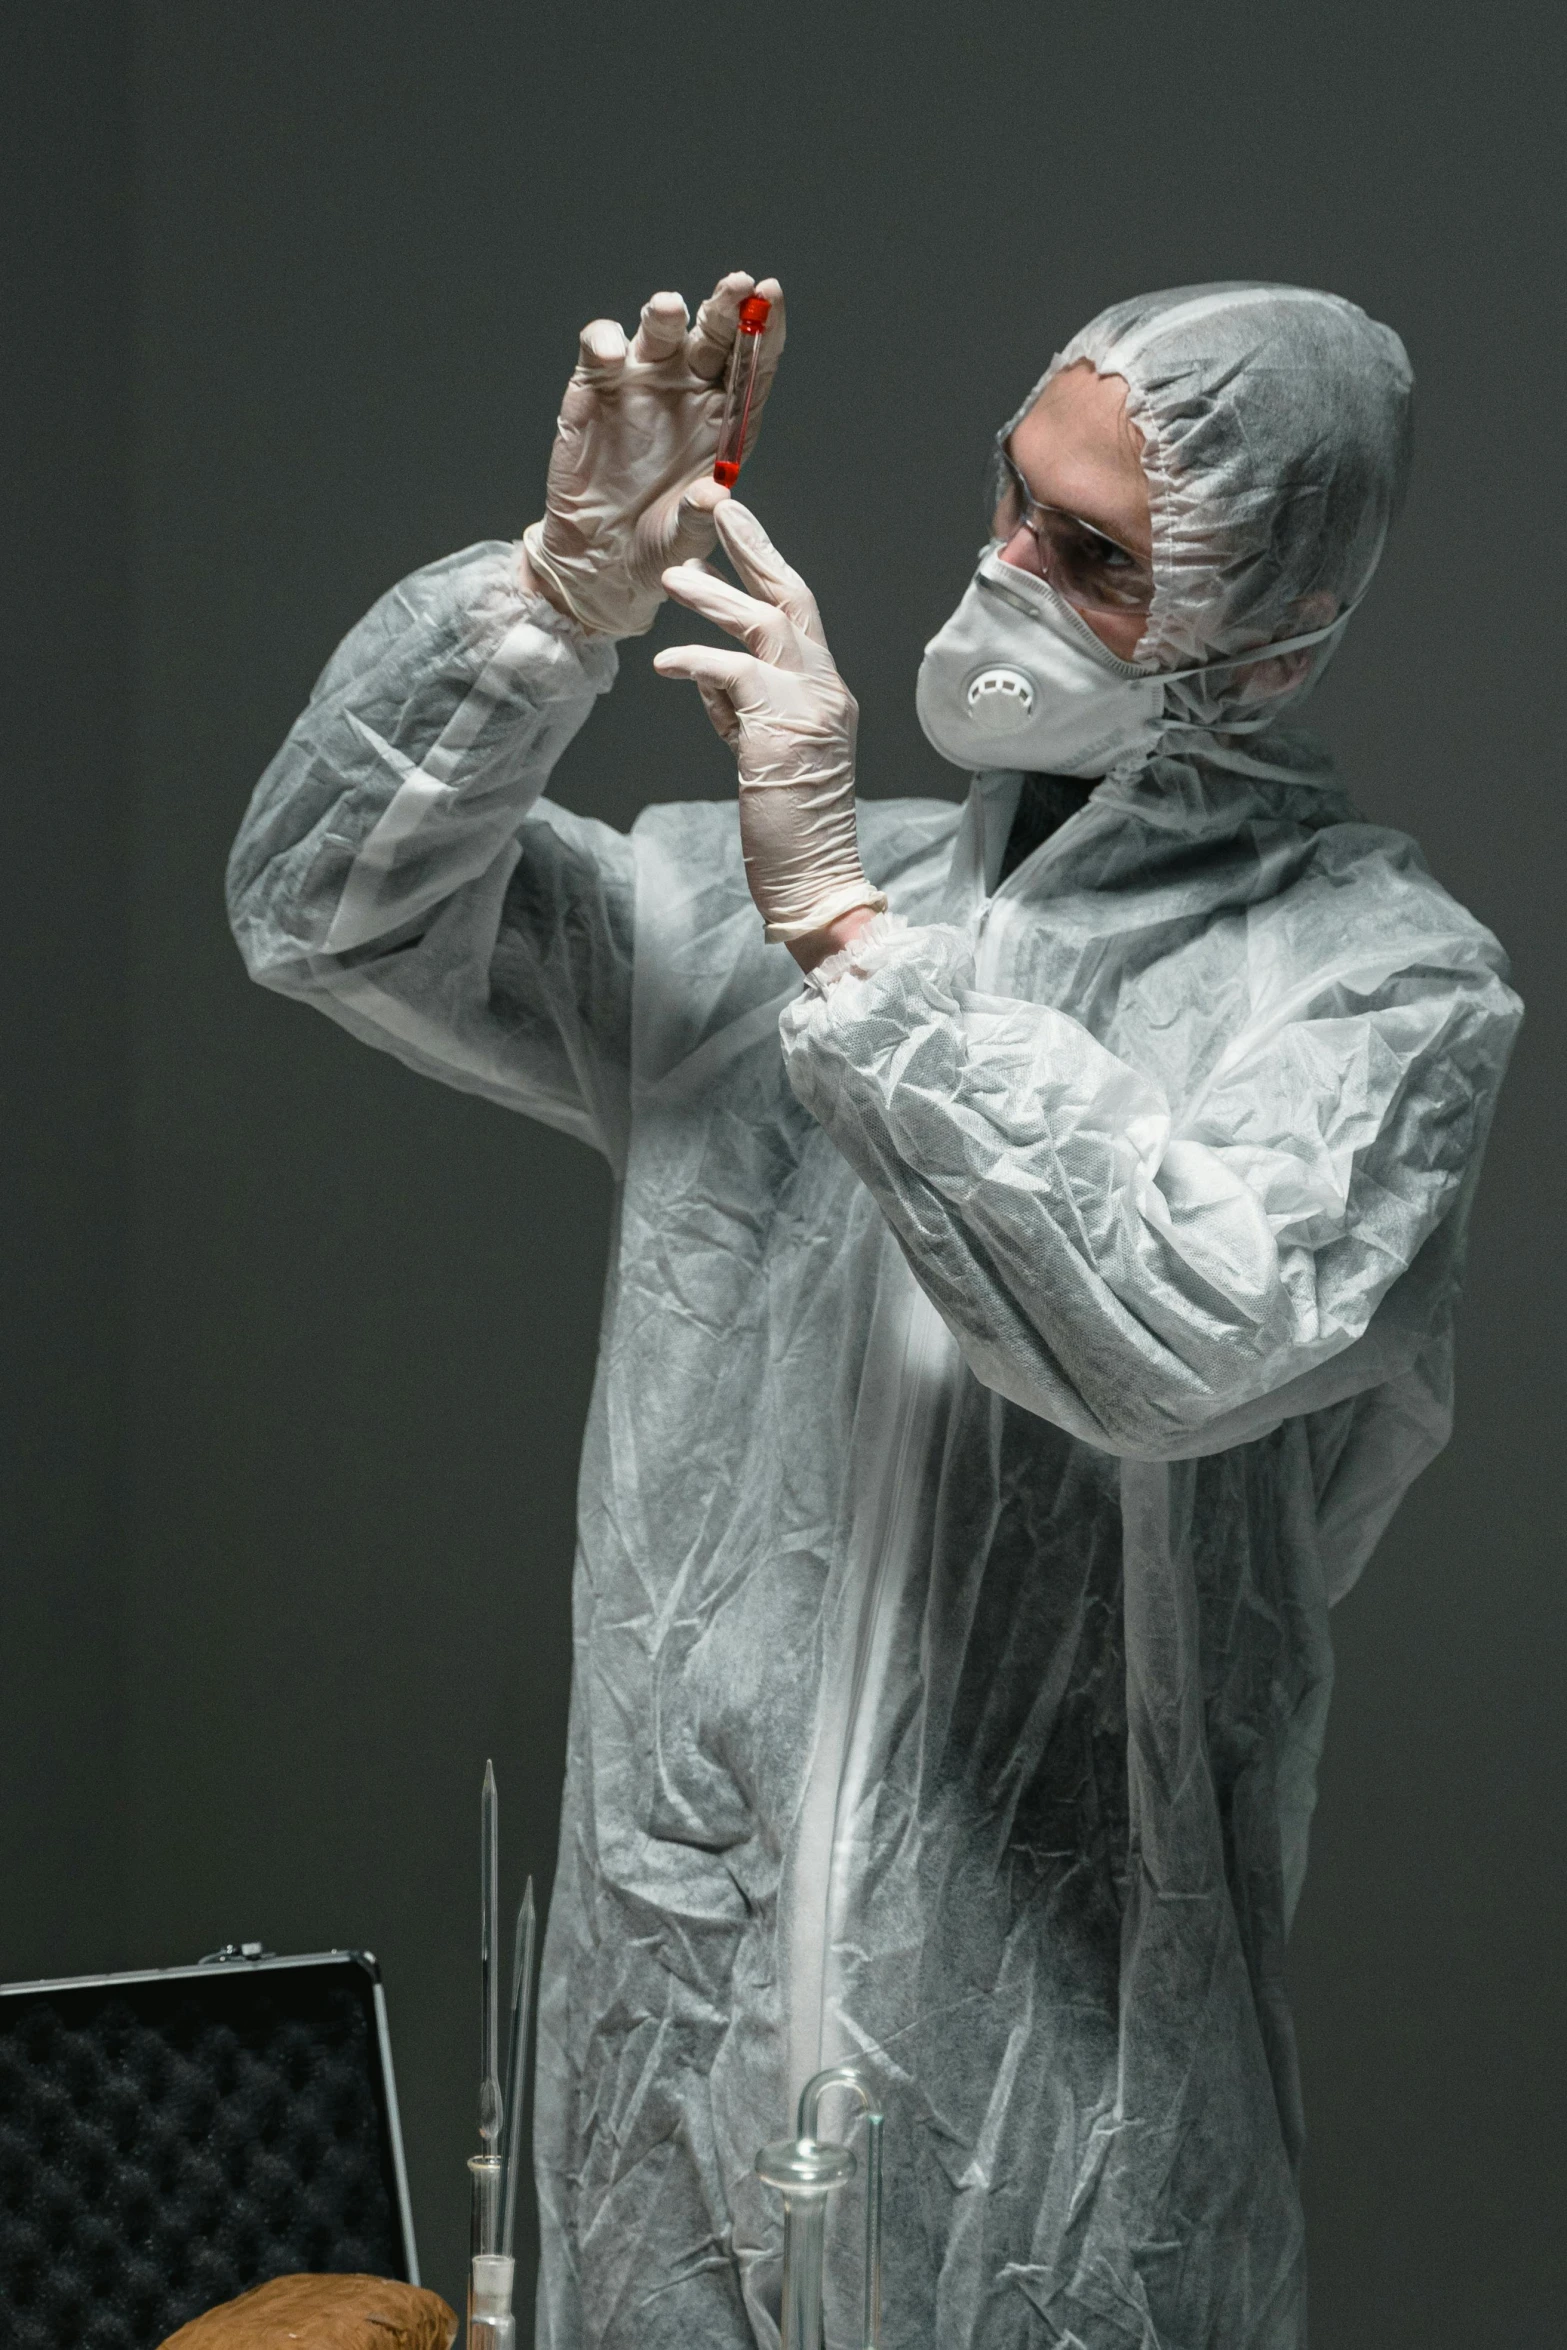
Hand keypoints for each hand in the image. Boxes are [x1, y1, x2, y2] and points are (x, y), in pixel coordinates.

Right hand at [522, 272, 784, 639]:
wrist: (599, 558)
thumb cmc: (656, 545)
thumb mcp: (684, 540)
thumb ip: (700, 516)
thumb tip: (711, 497)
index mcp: (727, 418)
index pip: (754, 362)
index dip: (766, 326)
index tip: (772, 294)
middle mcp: (689, 389)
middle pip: (714, 334)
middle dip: (725, 305)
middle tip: (736, 286)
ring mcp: (642, 383)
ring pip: (660, 330)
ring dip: (665, 313)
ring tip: (667, 309)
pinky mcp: (595, 387)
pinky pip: (600, 349)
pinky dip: (604, 341)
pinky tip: (611, 354)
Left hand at [654, 502, 886, 951]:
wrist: (813, 877)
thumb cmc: (788, 828)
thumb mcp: (762, 755)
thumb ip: (741, 709)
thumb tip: (706, 670)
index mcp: (825, 694)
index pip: (797, 618)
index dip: (767, 571)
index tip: (739, 535)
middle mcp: (826, 690)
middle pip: (793, 600)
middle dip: (757, 551)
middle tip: (723, 510)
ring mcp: (810, 706)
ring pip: (766, 625)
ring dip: (718, 597)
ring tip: (674, 579)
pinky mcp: (782, 725)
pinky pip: (733, 672)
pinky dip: (696, 659)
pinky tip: (664, 661)